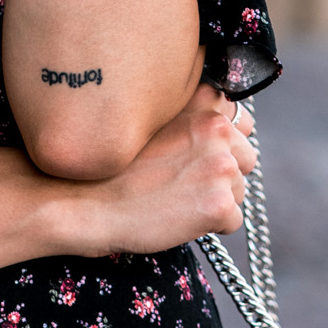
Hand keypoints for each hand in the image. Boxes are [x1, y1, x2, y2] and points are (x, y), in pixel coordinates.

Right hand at [69, 84, 255, 257]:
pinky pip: (232, 221)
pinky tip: (176, 217)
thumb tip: (229, 128)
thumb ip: (191, 115)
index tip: (194, 154)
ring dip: (215, 199)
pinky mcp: (218, 204)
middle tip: (181, 182)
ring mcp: (221, 165)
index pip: (241, 121)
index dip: (221, 142)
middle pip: (247, 158)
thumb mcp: (153, 118)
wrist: (80, 199)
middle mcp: (217, 127)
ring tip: (173, 199)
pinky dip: (210, 226)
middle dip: (222, 173)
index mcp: (203, 101)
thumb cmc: (112, 162)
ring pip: (240, 191)